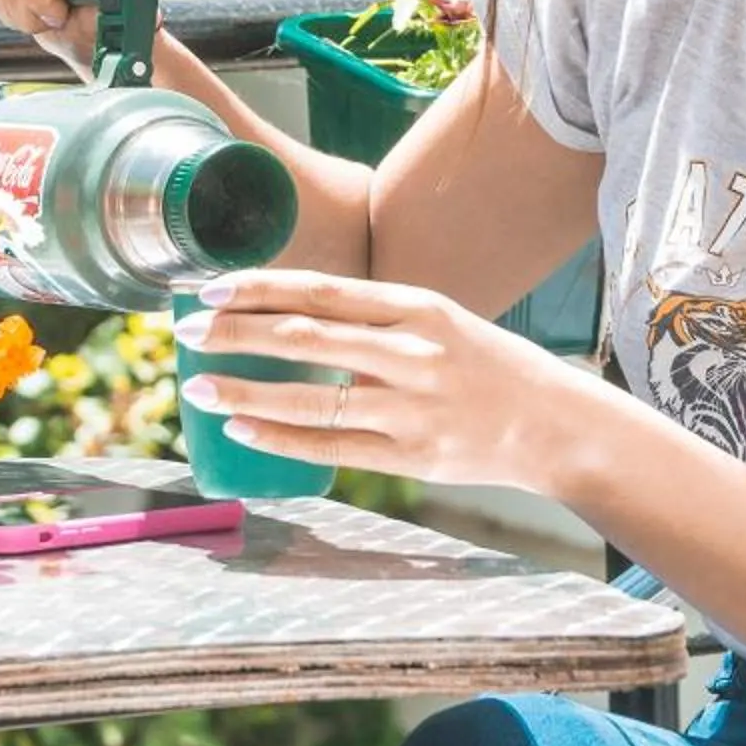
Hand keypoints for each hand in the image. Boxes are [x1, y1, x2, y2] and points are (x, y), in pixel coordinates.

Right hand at [0, 0, 149, 68]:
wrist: (99, 11)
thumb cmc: (106, 18)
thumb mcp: (105, 25)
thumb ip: (87, 17)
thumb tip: (63, 10)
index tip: (55, 19)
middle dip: (24, 6)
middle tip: (45, 24)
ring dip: (10, 4)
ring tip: (37, 14)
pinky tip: (22, 1)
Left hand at [172, 268, 585, 493]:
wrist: (557, 425)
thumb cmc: (491, 367)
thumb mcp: (441, 321)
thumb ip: (377, 318)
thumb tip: (293, 314)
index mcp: (419, 308)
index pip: (321, 290)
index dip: (259, 288)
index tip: (210, 288)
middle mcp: (412, 353)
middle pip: (305, 337)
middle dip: (236, 332)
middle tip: (188, 330)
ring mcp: (411, 409)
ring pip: (309, 398)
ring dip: (244, 390)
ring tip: (199, 385)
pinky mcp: (411, 457)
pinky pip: (331, 447)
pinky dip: (280, 437)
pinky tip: (242, 428)